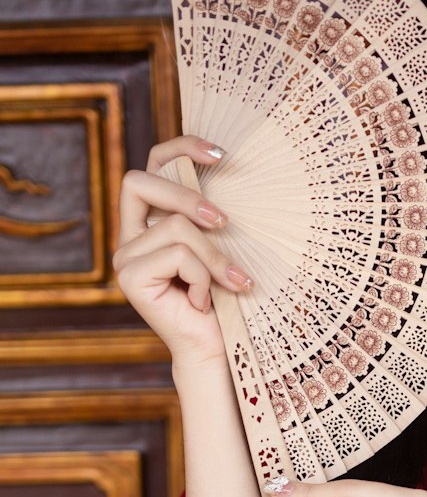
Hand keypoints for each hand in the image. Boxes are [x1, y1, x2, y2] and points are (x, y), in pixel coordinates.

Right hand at [113, 135, 254, 369]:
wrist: (214, 348)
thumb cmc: (223, 298)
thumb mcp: (219, 246)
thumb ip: (210, 215)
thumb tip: (226, 168)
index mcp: (148, 221)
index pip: (152, 166)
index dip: (180, 148)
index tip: (220, 154)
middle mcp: (129, 235)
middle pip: (140, 182)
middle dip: (188, 197)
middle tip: (225, 223)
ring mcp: (125, 257)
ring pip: (175, 227)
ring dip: (213, 257)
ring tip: (231, 282)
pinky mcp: (129, 277)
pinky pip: (178, 255)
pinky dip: (202, 277)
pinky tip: (204, 301)